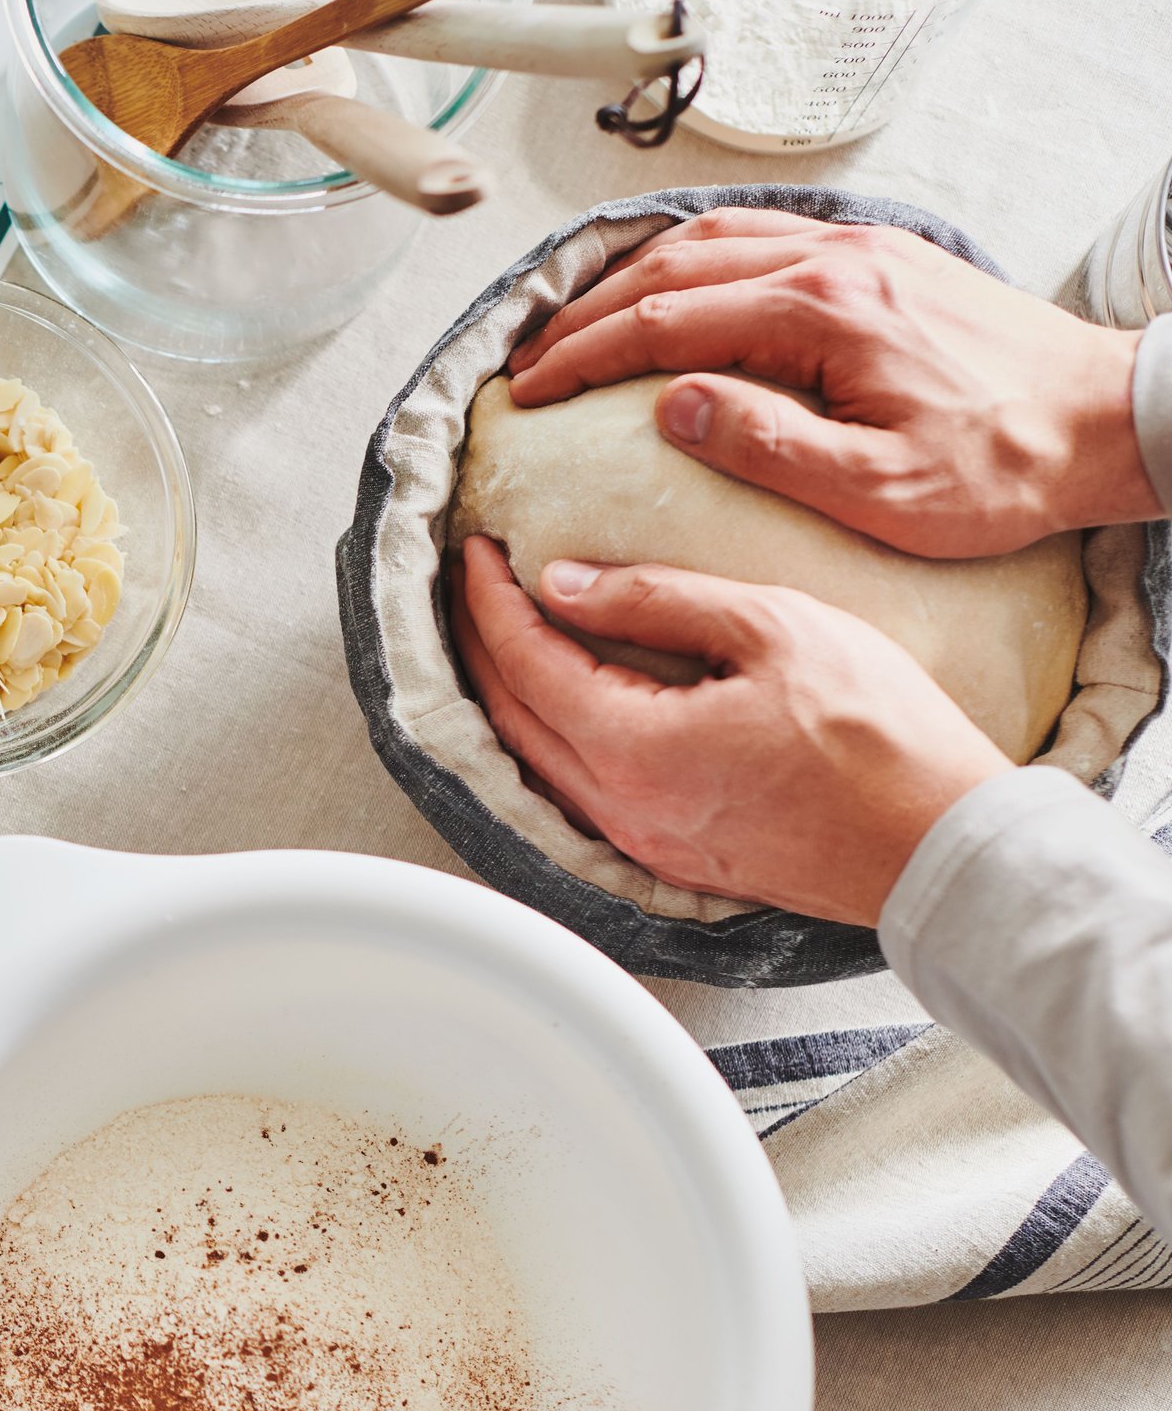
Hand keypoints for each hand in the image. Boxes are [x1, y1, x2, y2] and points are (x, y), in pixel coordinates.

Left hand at [449, 536, 1010, 927]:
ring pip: (541, 763)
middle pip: (512, 720)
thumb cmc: (880, 736)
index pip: (524, 663)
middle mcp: (623, 811)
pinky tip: (569, 706)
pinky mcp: (676, 860)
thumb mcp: (772, 628)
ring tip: (507, 636)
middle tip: (473, 587)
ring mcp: (647, 845)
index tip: (478, 551)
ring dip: (513, 697)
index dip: (490, 600)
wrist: (937, 845)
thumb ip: (658, 600)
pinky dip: (556, 739)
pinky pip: (583, 794)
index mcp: (635, 751)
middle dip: (482, 647)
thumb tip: (565, 585)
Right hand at [507, 211, 1158, 557]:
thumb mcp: (880, 491)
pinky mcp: (880, 259)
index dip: (585, 358)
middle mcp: (835, 262)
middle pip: (676, 270)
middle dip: (589, 315)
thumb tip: (673, 405)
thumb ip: (770, 445)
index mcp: (824, 316)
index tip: (529, 390)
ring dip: (635, 278)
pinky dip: (697, 256)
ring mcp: (860, 249)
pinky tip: (676, 286)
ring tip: (580, 322)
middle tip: (530, 361)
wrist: (1104, 419)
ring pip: (714, 239)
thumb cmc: (1003, 469)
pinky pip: (764, 235)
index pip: (668, 324)